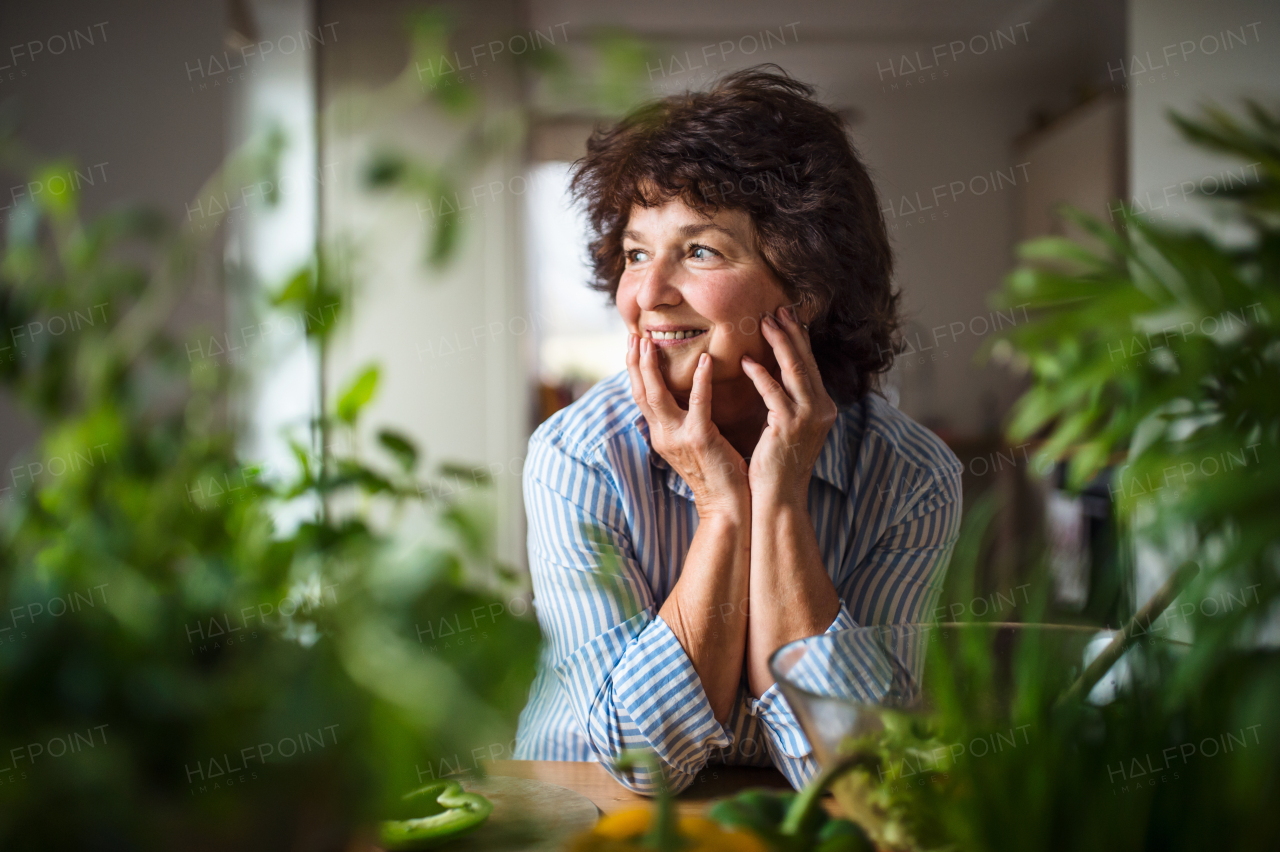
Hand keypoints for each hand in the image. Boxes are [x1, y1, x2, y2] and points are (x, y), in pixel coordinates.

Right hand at [626, 335, 749, 519]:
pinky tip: (705, 360)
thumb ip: (683, 422)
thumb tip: (685, 398)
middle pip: (640, 392)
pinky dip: (700, 380)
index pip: (641, 397)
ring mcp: (678, 438)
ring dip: (651, 367)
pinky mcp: (700, 439)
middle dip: (635, 362)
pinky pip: (698, 404)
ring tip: (651, 342)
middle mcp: (663, 435)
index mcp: (661, 435)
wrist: (726, 507)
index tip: (634, 344)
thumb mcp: (692, 446)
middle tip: (634, 335)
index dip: (635, 370)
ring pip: (656, 396)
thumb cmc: (717, 474)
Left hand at [740, 307, 837, 506]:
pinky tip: (747, 361)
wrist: (780, 497)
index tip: (786, 316)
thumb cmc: (777, 463)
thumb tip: (775, 373)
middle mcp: (822, 409)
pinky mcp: (790, 427)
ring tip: (765, 322)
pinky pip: (774, 393)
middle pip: (806, 361)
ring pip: (794, 371)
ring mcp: (809, 417)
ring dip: (779, 343)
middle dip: (791, 332)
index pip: (810, 365)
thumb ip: (787, 401)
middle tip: (777, 308)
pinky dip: (761, 375)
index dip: (799, 339)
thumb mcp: (788, 427)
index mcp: (823, 407)